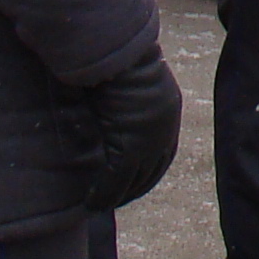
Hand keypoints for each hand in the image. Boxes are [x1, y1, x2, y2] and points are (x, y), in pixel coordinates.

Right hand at [80, 49, 182, 210]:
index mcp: (167, 111)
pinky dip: (103, 193)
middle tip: (114, 199)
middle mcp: (164, 130)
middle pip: (151, 171)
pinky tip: (91, 202)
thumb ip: (126, 99)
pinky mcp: (131, 147)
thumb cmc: (116, 57)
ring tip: (98, 205)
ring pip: (134, 179)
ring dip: (116, 196)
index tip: (133, 183)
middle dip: (133, 188)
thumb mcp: (129, 80)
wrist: (117, 53)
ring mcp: (149, 140)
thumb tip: (110, 102)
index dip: (147, 171)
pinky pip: (117, 179)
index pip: (163, 153)